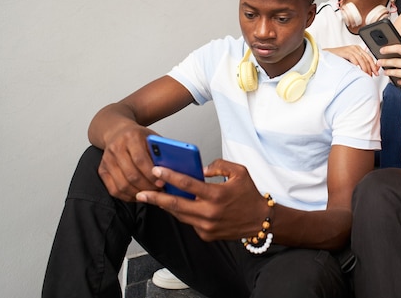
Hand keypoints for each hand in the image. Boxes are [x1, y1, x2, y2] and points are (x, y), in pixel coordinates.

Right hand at [98, 126, 160, 201]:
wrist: (117, 132)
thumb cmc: (139, 136)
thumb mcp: (152, 138)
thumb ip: (160, 152)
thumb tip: (171, 170)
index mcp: (131, 137)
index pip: (140, 160)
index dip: (152, 174)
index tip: (162, 182)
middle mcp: (116, 148)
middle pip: (132, 175)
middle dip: (148, 186)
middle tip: (159, 191)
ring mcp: (107, 160)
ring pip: (122, 185)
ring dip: (139, 193)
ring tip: (151, 194)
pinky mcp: (102, 170)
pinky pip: (114, 190)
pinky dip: (128, 196)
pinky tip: (139, 195)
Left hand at [136, 159, 269, 240]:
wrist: (260, 221)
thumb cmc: (249, 195)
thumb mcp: (239, 172)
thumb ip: (219, 165)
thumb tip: (201, 170)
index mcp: (216, 195)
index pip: (187, 184)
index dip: (169, 176)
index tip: (156, 169)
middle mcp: (209, 212)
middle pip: (175, 205)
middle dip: (156, 198)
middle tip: (141, 193)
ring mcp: (206, 226)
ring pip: (179, 215)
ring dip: (165, 206)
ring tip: (152, 197)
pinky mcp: (206, 235)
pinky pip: (189, 222)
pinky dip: (182, 213)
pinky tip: (175, 206)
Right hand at [325, 45, 378, 75]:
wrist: (327, 56)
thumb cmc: (338, 59)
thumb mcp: (351, 61)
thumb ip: (359, 64)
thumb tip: (369, 71)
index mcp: (358, 49)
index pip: (369, 57)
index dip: (374, 66)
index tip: (376, 72)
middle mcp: (355, 48)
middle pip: (367, 58)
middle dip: (371, 68)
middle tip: (372, 75)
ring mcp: (350, 49)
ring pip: (362, 59)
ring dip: (365, 68)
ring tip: (366, 75)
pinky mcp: (345, 51)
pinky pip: (354, 58)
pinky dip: (357, 64)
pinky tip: (358, 69)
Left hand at [377, 45, 400, 95]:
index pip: (400, 49)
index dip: (389, 49)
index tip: (382, 50)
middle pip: (394, 62)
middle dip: (384, 61)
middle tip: (378, 61)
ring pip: (395, 73)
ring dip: (388, 71)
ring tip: (385, 70)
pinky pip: (400, 81)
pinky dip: (397, 79)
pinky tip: (395, 78)